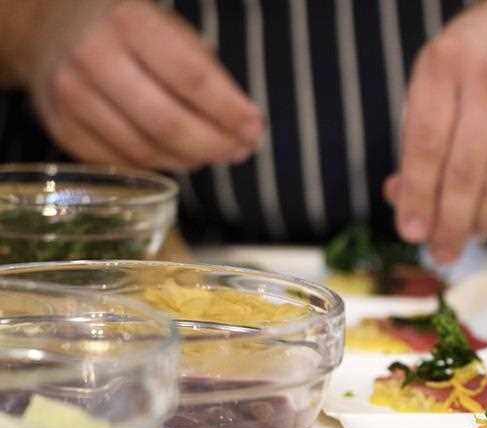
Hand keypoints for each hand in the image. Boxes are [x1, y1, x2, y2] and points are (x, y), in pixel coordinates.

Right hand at [13, 0, 262, 170]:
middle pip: (168, 123)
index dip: (230, 112)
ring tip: (213, 153)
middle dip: (214, 145)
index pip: (192, 80)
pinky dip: (157, 165)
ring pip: (145, 150)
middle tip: (240, 151)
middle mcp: (93, 56)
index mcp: (129, 22)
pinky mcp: (60, 126)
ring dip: (190, 160)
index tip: (255, 129)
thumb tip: (246, 132)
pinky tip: (177, 156)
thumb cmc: (130, 28)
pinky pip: (120, 161)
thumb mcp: (170, 29)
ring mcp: (70, 94)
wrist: (50, 25)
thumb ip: (208, 75)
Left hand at [389, 0, 486, 262]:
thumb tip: (406, 207)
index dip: (417, 196)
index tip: (410, 232)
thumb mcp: (435, 82)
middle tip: (440, 252)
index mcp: (445, 64)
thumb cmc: (476, 63)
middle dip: (449, 223)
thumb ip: (418, 141)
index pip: (427, 145)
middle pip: (465, 172)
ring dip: (482, 224)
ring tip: (468, 238)